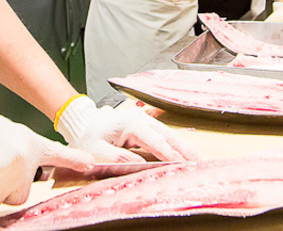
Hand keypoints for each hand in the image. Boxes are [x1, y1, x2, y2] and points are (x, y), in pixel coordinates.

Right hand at [0, 90, 93, 207]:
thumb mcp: (9, 134)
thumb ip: (21, 154)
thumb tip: (19, 165)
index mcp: (29, 148)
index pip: (58, 155)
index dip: (75, 160)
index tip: (90, 163)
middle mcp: (21, 168)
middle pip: (18, 194)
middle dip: (6, 187)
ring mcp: (3, 184)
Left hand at [56, 95, 200, 162]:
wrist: (82, 123)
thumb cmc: (88, 138)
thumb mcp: (98, 152)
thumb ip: (119, 158)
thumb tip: (141, 163)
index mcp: (130, 124)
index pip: (156, 142)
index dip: (170, 155)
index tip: (182, 165)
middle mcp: (139, 118)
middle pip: (168, 136)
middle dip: (184, 150)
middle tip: (200, 162)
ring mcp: (142, 118)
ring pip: (168, 133)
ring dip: (182, 146)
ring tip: (197, 159)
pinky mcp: (143, 122)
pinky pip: (162, 134)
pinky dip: (174, 143)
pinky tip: (183, 151)